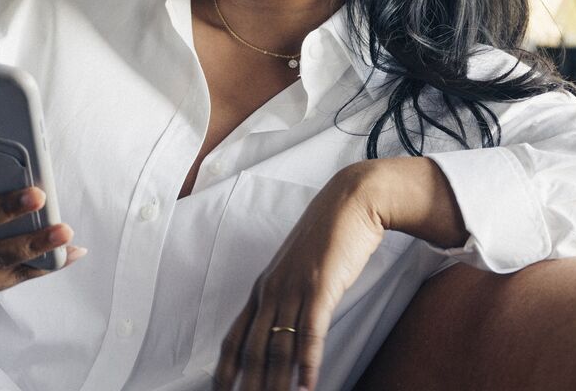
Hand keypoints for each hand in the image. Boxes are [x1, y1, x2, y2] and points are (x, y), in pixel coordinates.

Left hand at [211, 168, 389, 390]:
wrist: (350, 203)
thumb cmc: (327, 236)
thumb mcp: (296, 269)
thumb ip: (287, 295)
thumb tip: (286, 327)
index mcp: (262, 288)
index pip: (234, 337)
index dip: (225, 369)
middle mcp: (271, 291)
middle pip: (253, 350)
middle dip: (248, 385)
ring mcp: (294, 289)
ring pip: (278, 346)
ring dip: (276, 383)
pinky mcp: (320, 287)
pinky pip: (310, 333)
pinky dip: (308, 363)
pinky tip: (308, 385)